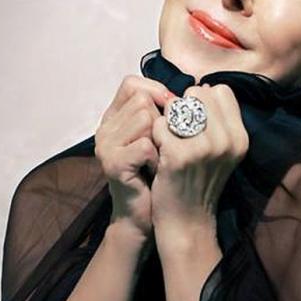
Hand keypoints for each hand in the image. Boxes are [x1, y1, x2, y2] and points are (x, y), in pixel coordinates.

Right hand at [94, 75, 173, 237]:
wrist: (144, 216)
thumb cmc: (157, 173)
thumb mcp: (159, 136)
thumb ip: (165, 110)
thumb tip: (197, 88)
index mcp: (113, 117)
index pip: (132, 83)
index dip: (156, 91)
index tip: (173, 110)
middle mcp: (104, 127)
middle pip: (142, 100)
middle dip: (162, 122)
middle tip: (163, 146)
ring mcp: (105, 145)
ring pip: (146, 119)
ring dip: (162, 141)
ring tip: (159, 159)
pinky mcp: (113, 163)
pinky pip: (147, 145)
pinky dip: (158, 158)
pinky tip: (155, 171)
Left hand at [150, 83, 249, 239]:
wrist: (187, 223)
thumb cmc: (200, 182)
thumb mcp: (222, 151)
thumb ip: (218, 120)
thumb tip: (202, 87)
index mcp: (240, 137)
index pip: (221, 91)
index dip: (203, 101)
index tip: (195, 121)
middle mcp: (227, 141)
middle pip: (199, 94)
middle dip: (184, 107)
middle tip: (180, 133)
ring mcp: (204, 148)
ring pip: (177, 106)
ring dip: (168, 120)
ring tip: (170, 142)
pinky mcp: (179, 155)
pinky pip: (160, 125)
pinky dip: (155, 135)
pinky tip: (160, 153)